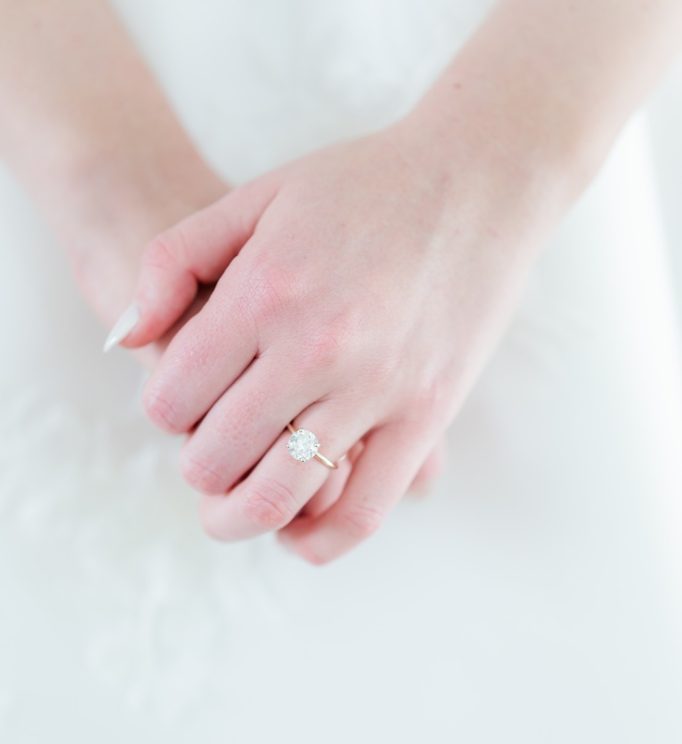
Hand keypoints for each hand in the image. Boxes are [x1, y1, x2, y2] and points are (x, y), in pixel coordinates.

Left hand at [118, 110, 554, 563]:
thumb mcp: (255, 198)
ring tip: (234, 506)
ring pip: (277, 497)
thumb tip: (126, 336)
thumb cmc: (363, 186)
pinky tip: (297, 534)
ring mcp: (374, 388)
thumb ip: (173, 260)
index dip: (166, 411)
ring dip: (239, 516)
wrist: (478, 179)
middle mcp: (314, 347)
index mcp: (263, 291)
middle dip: (199, 463)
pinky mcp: (424, 418)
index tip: (187, 402)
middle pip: (214, 456)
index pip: (173, 398)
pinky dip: (318, 541)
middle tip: (214, 446)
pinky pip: (362, 512)